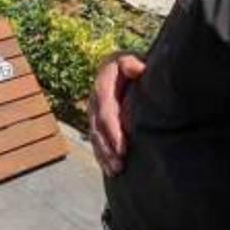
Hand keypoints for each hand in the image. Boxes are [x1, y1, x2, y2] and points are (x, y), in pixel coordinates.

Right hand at [88, 53, 145, 176]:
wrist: (126, 63)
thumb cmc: (134, 63)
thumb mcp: (132, 58)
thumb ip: (132, 62)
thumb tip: (135, 68)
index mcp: (103, 83)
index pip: (106, 111)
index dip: (113, 131)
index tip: (123, 149)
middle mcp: (95, 98)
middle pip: (98, 127)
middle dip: (107, 148)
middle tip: (119, 166)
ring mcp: (94, 110)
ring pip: (95, 136)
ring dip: (104, 155)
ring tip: (116, 171)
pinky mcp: (98, 120)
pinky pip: (96, 139)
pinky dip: (102, 154)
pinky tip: (109, 169)